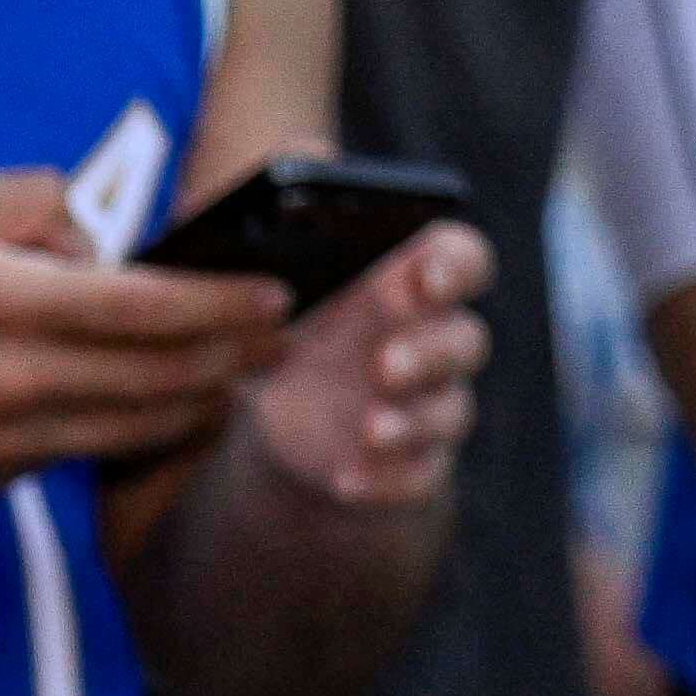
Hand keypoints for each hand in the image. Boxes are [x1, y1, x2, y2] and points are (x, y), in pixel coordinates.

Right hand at [0, 179, 278, 496]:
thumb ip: (34, 204)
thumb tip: (105, 243)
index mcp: (5, 302)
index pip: (153, 306)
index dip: (228, 304)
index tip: (277, 296)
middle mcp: (16, 379)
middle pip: (169, 375)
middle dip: (240, 356)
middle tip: (285, 338)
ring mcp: (8, 439)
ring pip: (145, 427)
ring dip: (207, 402)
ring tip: (243, 376)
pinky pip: (88, 451)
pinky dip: (139, 430)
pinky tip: (169, 410)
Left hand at [233, 220, 494, 521]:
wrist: (282, 413)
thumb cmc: (285, 327)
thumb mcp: (271, 286)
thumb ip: (268, 257)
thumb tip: (229, 215)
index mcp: (408, 282)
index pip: (464, 260)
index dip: (456, 268)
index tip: (426, 279)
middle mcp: (432, 340)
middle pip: (466, 340)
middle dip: (431, 352)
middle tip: (385, 364)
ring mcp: (429, 404)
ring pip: (449, 411)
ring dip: (414, 420)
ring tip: (371, 430)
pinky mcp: (415, 460)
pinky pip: (421, 474)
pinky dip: (388, 479)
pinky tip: (347, 480)